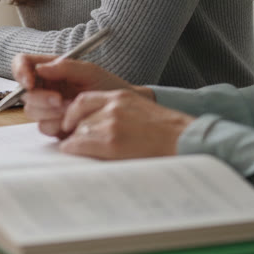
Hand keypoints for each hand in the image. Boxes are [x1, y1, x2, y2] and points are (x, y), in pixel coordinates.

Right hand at [11, 54, 148, 136]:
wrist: (122, 112)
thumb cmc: (107, 86)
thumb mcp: (90, 71)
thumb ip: (65, 66)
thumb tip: (39, 68)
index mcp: (50, 69)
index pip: (22, 63)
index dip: (20, 71)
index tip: (30, 82)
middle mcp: (45, 87)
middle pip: (24, 92)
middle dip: (41, 98)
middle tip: (60, 100)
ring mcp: (47, 107)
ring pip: (31, 111)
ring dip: (51, 112)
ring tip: (73, 109)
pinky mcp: (53, 125)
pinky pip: (43, 126)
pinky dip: (56, 124)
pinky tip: (73, 122)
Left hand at [54, 89, 192, 159]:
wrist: (185, 141)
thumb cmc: (168, 134)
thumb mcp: (140, 112)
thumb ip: (118, 114)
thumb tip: (94, 127)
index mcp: (121, 97)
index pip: (84, 101)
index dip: (73, 114)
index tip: (69, 125)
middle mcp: (113, 106)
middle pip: (78, 117)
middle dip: (72, 131)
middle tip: (71, 142)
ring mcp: (110, 123)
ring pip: (77, 132)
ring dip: (74, 143)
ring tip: (77, 153)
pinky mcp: (110, 141)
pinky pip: (78, 145)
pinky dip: (73, 151)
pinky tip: (76, 157)